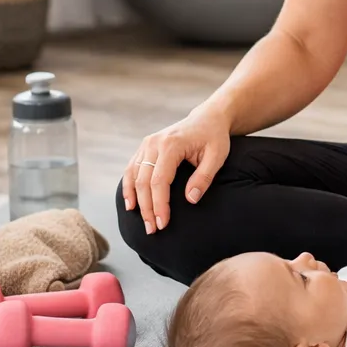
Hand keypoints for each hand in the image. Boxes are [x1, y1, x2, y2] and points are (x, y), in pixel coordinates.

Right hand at [121, 105, 231, 234]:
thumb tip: (191, 199)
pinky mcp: (145, 146)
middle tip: (152, 229)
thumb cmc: (214, 136)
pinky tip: (131, 203)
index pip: (160, 181)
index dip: (159, 204)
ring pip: (133, 176)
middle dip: (147, 208)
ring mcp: (147, 143)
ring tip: (143, 221)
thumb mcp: (217, 155)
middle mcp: (154, 143)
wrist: (208, 117)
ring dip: (136, 200)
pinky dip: (129, 186)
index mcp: (171, 144)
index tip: (163, 223)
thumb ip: (204, 177)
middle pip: (143, 181)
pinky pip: (132, 168)